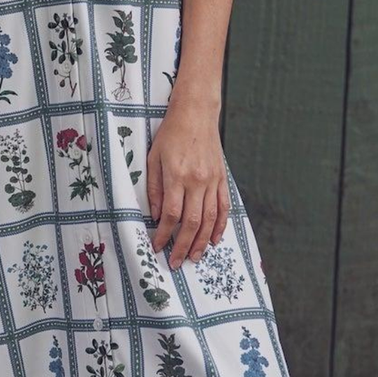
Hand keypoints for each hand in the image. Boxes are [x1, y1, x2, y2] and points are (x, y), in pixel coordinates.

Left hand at [145, 95, 229, 269]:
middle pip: (192, 221)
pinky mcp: (222, 179)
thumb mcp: (153, 158)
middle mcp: (197, 180)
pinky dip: (220, 226)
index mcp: (177, 175)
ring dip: (201, 241)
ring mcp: (212, 180)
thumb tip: (155, 216)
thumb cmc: (170, 135)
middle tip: (176, 262)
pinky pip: (223, 207)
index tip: (158, 247)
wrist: (196, 114)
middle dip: (182, 245)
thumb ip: (154, 188)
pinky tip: (214, 239)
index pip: (170, 214)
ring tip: (194, 257)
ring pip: (210, 219)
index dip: (164, 234)